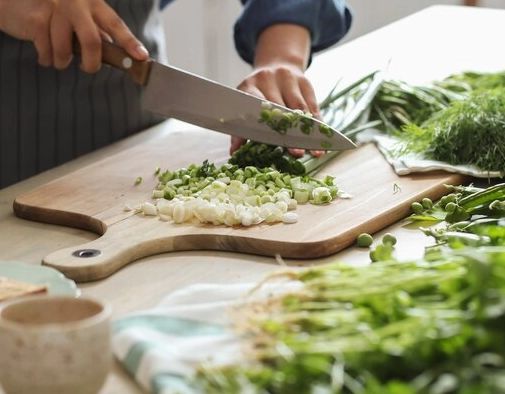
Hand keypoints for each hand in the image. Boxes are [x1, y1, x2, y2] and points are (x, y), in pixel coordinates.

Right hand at [0, 0, 147, 72]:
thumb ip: (95, 30)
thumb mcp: (78, 16)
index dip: (129, 42)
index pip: (115, 24)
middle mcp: (75, 2)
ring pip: (67, 50)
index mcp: (92, 2)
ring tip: (59, 59)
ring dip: (63, 62)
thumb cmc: (51, 11)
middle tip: (88, 68)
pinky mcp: (36, 18)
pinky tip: (44, 54)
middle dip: (92, 63)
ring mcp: (54, 7)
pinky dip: (47, 59)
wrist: (15, 1)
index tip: (142, 57)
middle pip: (92, 41)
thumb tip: (117, 53)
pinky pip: (47, 51)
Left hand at [232, 63, 324, 157]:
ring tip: (313, 150)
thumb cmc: (257, 94)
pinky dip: (317, 125)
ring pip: (299, 108)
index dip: (266, 130)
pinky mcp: (305, 82)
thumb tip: (234, 151)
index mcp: (249, 86)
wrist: (275, 66)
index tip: (273, 146)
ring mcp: (288, 78)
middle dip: (289, 134)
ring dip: (307, 131)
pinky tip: (320, 140)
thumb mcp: (244, 107)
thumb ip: (239, 130)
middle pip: (280, 110)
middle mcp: (268, 79)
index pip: (258, 110)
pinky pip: (312, 106)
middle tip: (296, 153)